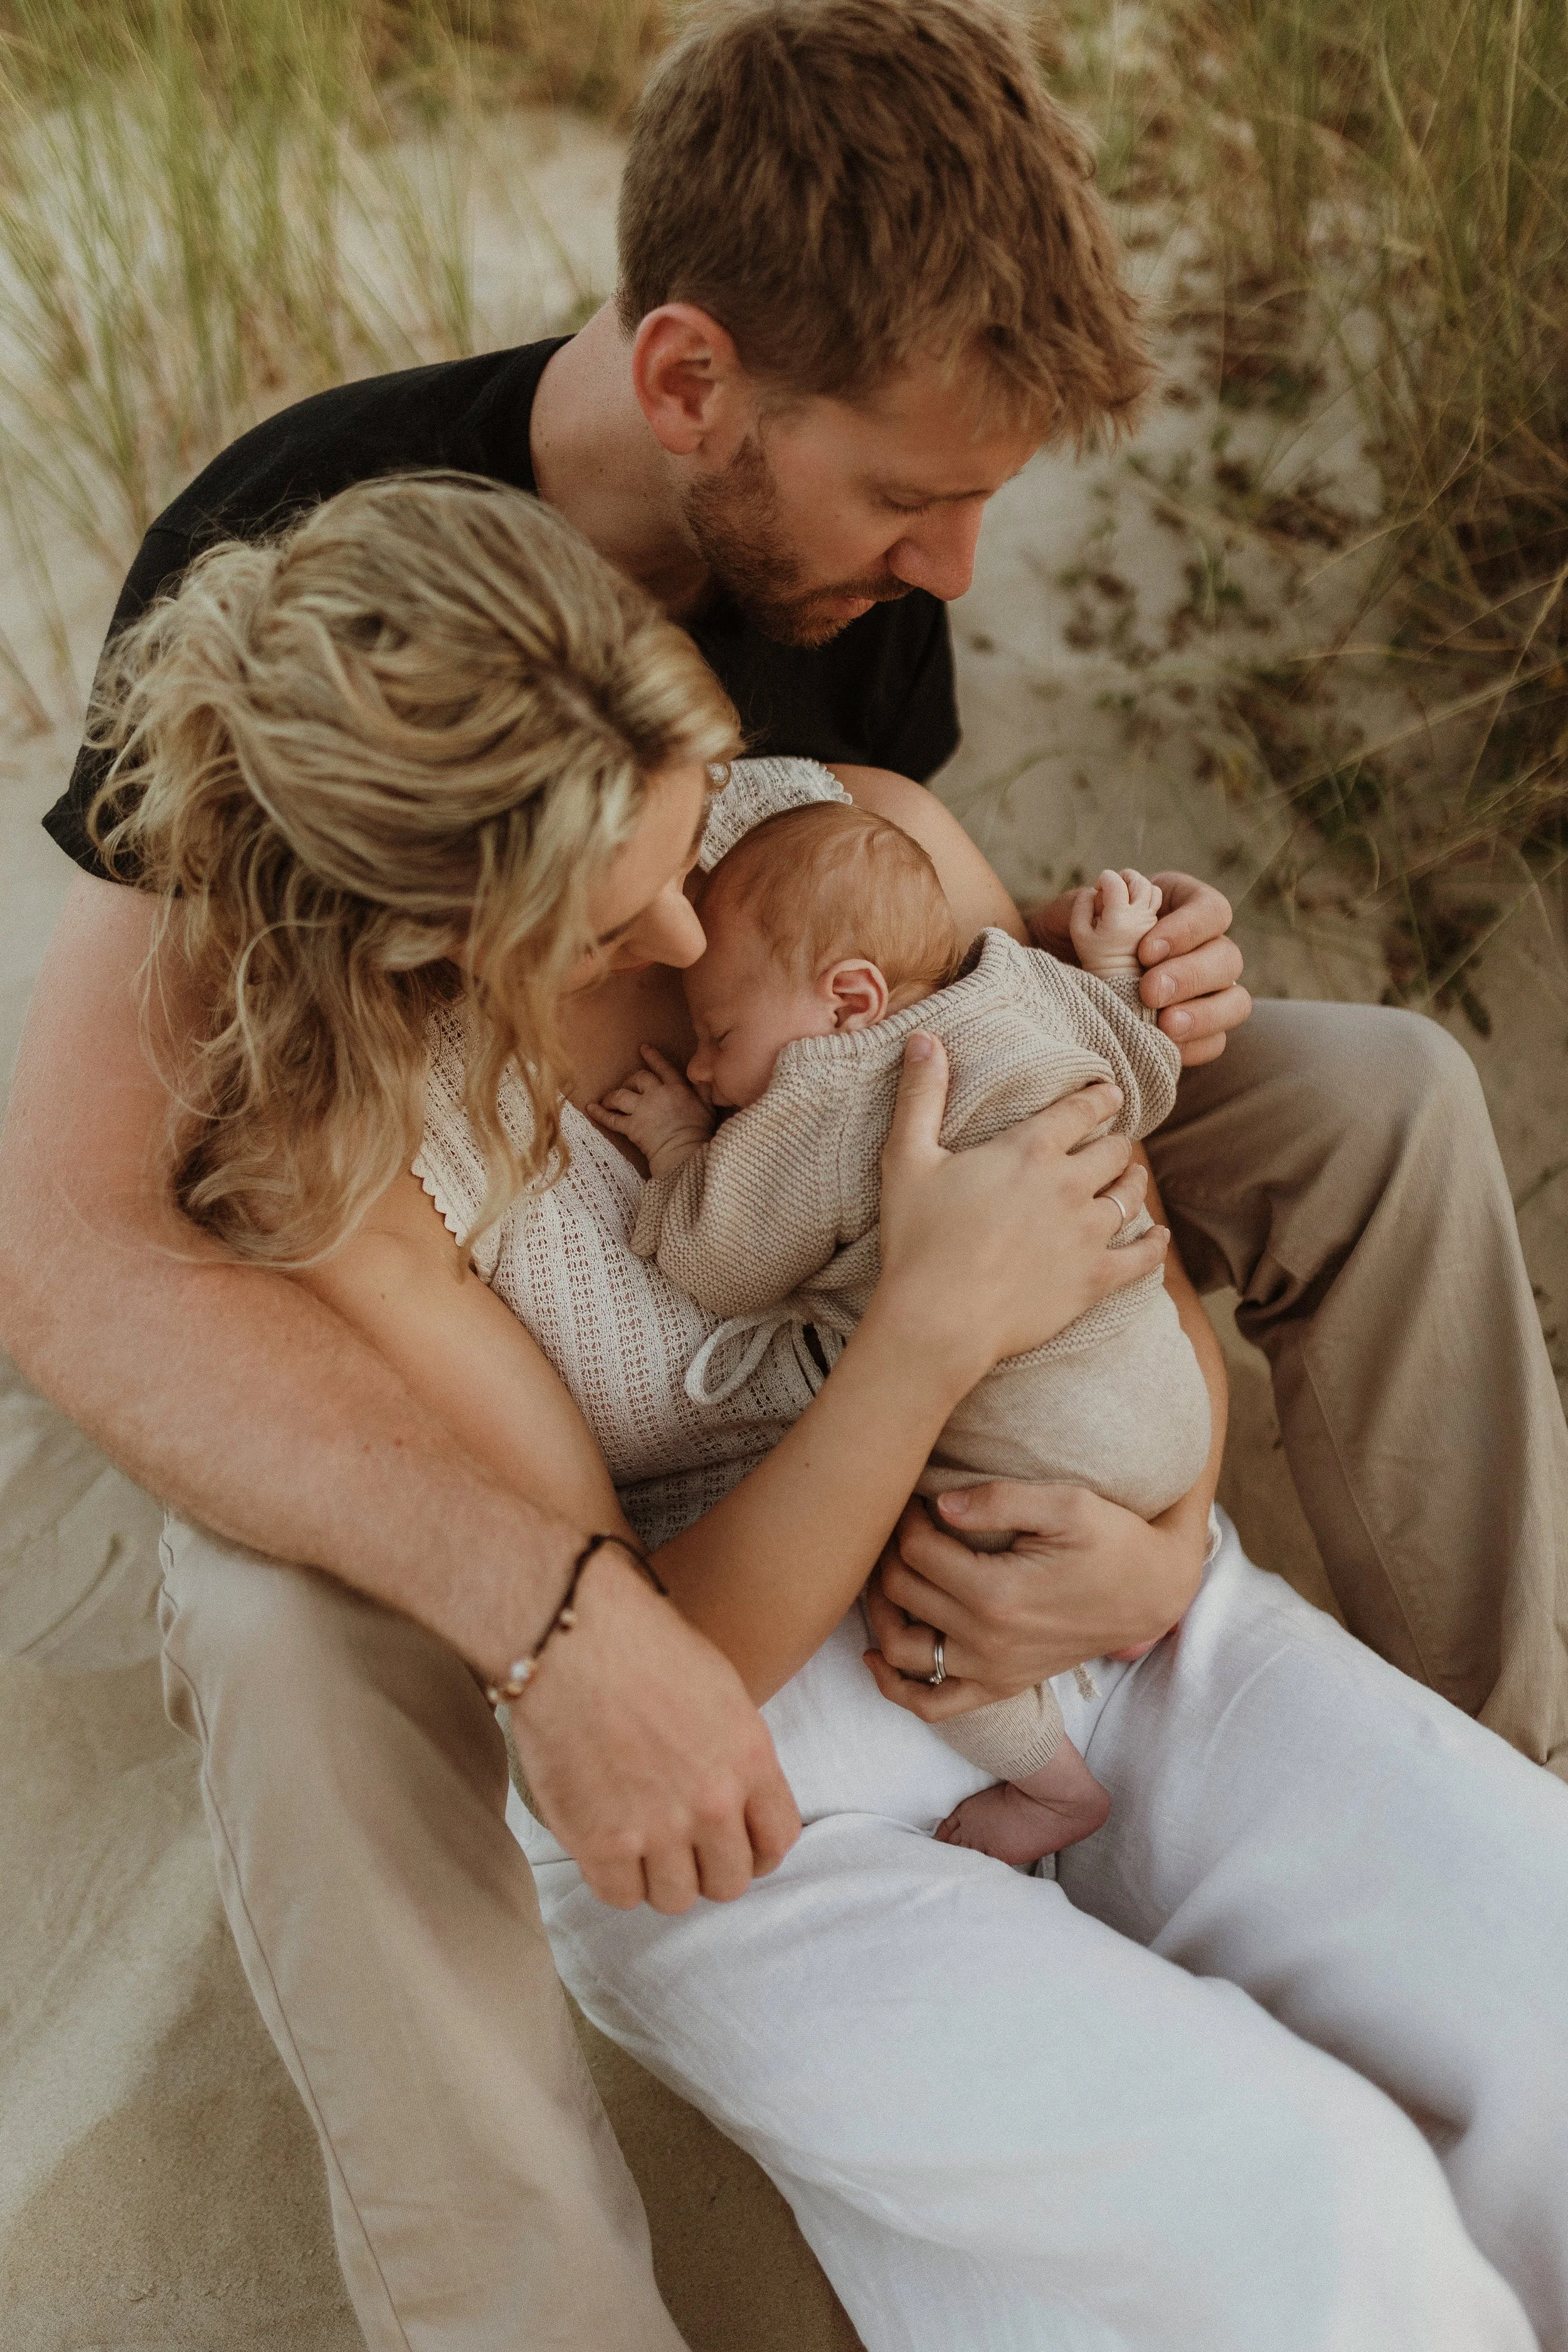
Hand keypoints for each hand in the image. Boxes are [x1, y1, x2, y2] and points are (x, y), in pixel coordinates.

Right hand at [509, 1542, 801, 1910]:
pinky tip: (605, 1845)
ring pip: (676, 1898)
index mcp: (750, 1760)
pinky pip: (621, 1896)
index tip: (734, 1842)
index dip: (756, 1850)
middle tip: (680, 1844)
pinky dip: (615, 1879)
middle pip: (729, 1882)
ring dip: (660, 1876)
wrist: (573, 1636)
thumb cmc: (643, 1644)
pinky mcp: (601, 1841)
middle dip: (707, 1866)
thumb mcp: (720, 1691)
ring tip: (638, 1843)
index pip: (777, 1843)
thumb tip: (734, 1797)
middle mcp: (713, 1802)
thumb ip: (735, 1754)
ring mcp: (657, 1827)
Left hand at [588, 1044, 714, 1175]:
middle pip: (638, 1078)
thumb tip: (704, 1075)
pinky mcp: (632, 1127)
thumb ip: (704, 1089)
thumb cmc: (699, 1133)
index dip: (652, 1057)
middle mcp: (657, 1095)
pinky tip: (591, 1109)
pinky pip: (612, 1118)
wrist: (686, 1153)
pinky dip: (600, 1113)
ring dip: (612, 1096)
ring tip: (608, 1099)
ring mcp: (642, 1110)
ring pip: (621, 1095)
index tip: (642, 1048)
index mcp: (677, 1088)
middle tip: (628, 1086)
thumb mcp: (709, 1107)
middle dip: (631, 1080)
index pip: (662, 1068)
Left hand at [860, 1481, 1205, 1722]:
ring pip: (901, 1651)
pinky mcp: (1000, 1686)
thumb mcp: (1067, 1503)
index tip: (916, 1496)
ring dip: (879, 1611)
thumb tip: (939, 1503)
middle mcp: (987, 1640)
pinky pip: (932, 1706)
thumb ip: (999, 1499)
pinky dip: (895, 1687)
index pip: (915, 1551)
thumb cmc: (1112, 1540)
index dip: (905, 1517)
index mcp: (998, 1592)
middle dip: (887, 1552)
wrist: (1150, 1592)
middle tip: (898, 1524)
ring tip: (885, 1574)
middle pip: (900, 1593)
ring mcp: (991, 1671)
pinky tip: (878, 1656)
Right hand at [875, 1036, 1168, 1385]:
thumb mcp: (907, 1159)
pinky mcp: (1095, 1278)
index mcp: (1030, 1149)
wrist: (938, 1319)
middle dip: (1114, 1143)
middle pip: (1114, 1149)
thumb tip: (921, 1037)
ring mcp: (1088, 1233)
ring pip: (1132, 1194)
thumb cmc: (918, 1239)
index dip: (1099, 1096)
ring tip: (1131, 1178)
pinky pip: (1144, 1255)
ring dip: (1133, 1182)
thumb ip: (920, 1095)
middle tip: (1111, 1143)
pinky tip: (1157, 1236)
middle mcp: (1070, 1184)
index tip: (1109, 1093)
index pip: (1082, 1108)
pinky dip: (1154, 1243)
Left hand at [1026, 871, 1250, 1066]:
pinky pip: (1215, 1041)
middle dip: (1192, 976)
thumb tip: (1104, 896)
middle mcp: (1203, 948)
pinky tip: (1165, 1047)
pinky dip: (1195, 1047)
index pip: (1211, 910)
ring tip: (1165, 1026)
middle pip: (1228, 958)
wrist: (1053, 985)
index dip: (1188, 929)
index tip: (1146, 950)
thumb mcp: (1067, 916)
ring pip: (1235, 1001)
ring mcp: (1206, 992)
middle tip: (1150, 991)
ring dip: (1204, 1015)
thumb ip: (1083, 904)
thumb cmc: (1064, 940)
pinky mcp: (1197, 1030)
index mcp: (1181, 907)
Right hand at [1068, 868, 1161, 976]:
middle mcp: (1138, 917)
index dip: (1103, 878)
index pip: (1115, 881)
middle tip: (1113, 884)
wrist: (1117, 976)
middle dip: (1123, 876)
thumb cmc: (1094, 954)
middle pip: (1139, 881)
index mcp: (1118, 918)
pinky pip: (1154, 900)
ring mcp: (1149, 920)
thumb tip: (1094, 889)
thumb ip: (1082, 904)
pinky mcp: (1154, 924)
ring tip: (1123, 892)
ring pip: (1151, 888)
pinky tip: (1130, 904)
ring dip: (1136, 884)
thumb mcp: (1078, 930)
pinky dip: (1143, 895)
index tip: (1097, 887)